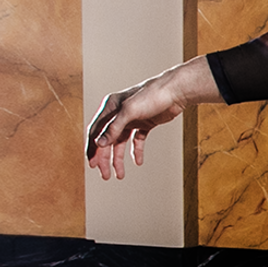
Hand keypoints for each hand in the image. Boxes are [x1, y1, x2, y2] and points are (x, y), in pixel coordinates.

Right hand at [84, 57, 219, 180]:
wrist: (175, 91)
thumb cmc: (151, 96)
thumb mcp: (129, 112)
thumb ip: (114, 128)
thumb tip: (99, 144)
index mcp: (110, 108)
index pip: (95, 132)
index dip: (93, 149)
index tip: (92, 165)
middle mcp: (118, 114)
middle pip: (107, 140)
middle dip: (105, 158)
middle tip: (105, 175)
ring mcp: (132, 119)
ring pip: (121, 143)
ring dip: (118, 159)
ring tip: (119, 175)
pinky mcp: (146, 123)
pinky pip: (137, 140)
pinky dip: (136, 151)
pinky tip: (138, 162)